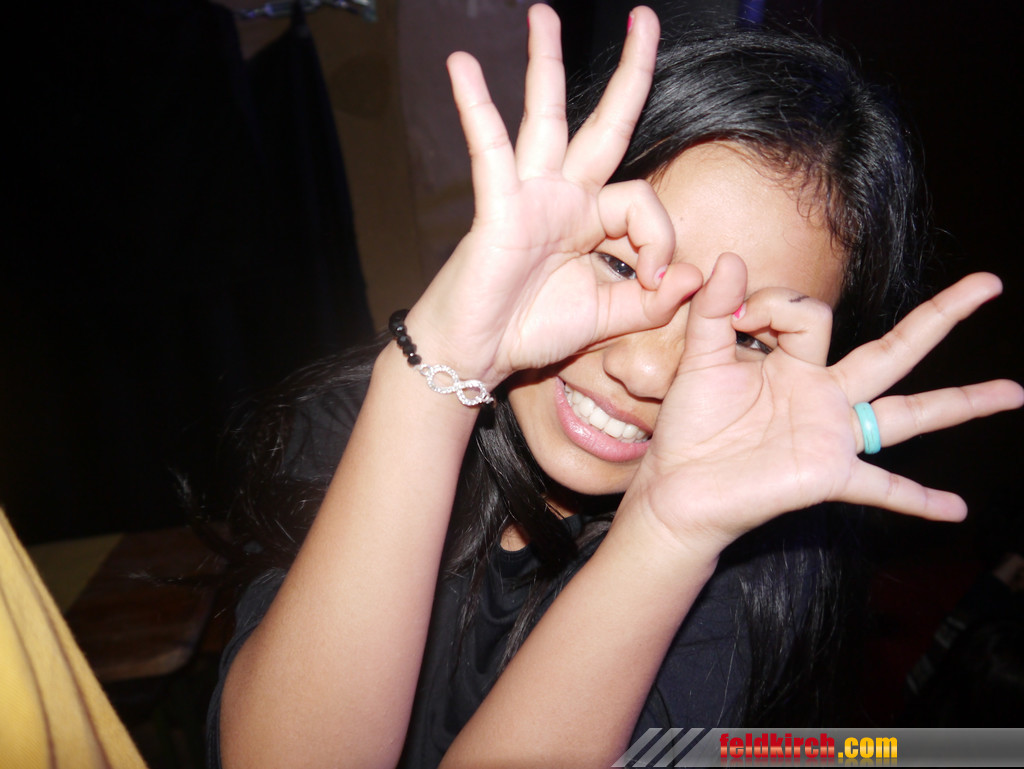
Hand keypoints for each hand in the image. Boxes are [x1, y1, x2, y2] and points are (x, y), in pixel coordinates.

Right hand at [409, 5, 701, 386]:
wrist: (481, 353)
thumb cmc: (534, 330)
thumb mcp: (611, 318)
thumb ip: (655, 301)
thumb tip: (695, 274)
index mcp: (593, 221)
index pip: (643, 200)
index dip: (661, 237)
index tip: (656, 280)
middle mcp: (565, 197)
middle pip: (604, 123)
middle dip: (629, 71)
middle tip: (644, 18)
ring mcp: (530, 195)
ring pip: (545, 117)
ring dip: (544, 64)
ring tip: (542, 15)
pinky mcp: (498, 206)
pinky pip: (489, 150)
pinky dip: (475, 108)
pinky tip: (462, 65)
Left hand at [623, 253, 1023, 552]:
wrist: (677, 485)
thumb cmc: (690, 425)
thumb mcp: (700, 360)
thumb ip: (715, 311)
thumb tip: (733, 259)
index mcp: (795, 363)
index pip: (812, 313)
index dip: (773, 306)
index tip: (738, 318)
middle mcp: (824, 395)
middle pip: (893, 350)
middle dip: (941, 316)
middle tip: (990, 284)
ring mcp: (832, 436)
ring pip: (907, 412)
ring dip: (961, 403)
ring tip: (1014, 393)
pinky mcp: (826, 475)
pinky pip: (880, 487)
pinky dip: (917, 499)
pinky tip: (956, 510)